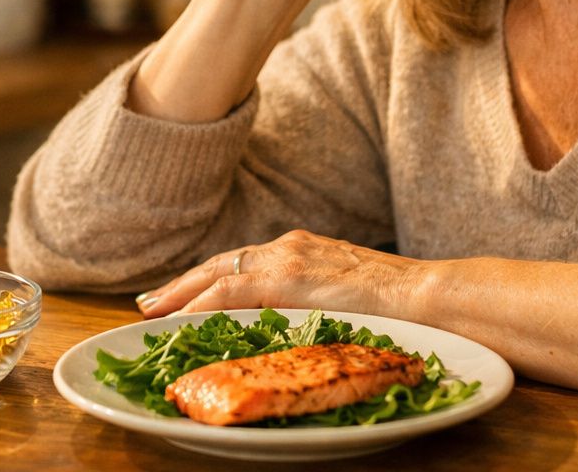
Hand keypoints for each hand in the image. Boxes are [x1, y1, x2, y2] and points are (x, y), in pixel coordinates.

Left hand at [135, 229, 421, 318]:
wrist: (429, 297)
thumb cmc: (403, 307)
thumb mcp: (350, 300)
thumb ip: (319, 305)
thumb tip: (296, 331)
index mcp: (303, 249)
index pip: (243, 263)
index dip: (208, 280)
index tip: (181, 296)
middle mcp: (289, 246)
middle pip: (221, 263)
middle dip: (183, 284)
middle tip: (149, 303)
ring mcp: (287, 258)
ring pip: (217, 273)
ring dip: (180, 293)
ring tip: (151, 311)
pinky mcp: (288, 278)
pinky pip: (229, 291)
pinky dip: (199, 304)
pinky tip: (178, 319)